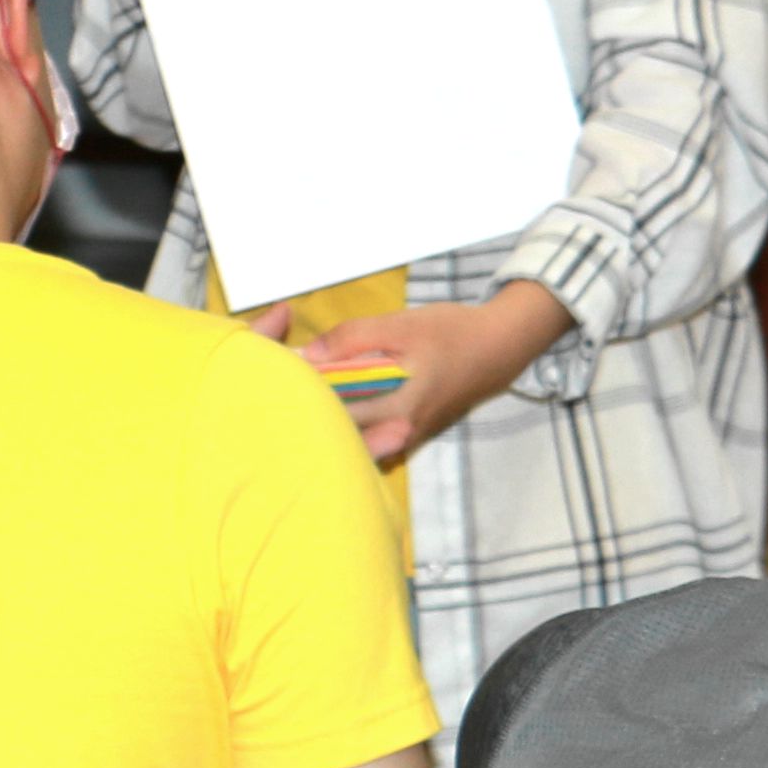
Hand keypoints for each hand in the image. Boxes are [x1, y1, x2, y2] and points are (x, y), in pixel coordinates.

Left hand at [247, 282, 571, 464]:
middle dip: (302, 420)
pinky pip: (365, 437)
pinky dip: (342, 425)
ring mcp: (403, 438)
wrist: (501, 348)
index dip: (299, 401)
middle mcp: (398, 433)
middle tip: (266, 401)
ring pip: (350, 441)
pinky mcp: (405, 434)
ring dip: (321, 426)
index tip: (267, 386)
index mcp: (397, 409)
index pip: (335, 414)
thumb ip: (353, 339)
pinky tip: (321, 410)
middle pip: (338, 435)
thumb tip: (307, 355)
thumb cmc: (452, 332)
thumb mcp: (402, 325)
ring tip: (288, 408)